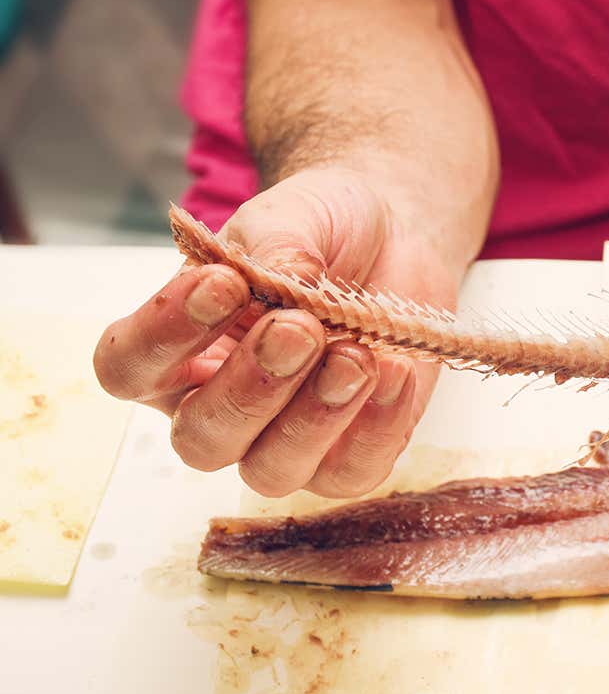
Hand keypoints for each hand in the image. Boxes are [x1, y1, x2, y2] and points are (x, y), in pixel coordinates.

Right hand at [94, 167, 459, 496]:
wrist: (396, 237)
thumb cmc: (320, 233)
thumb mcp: (291, 220)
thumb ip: (276, 248)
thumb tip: (288, 282)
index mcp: (173, 352)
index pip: (129, 368)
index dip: (165, 335)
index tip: (222, 284)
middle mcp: (217, 409)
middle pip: (201, 440)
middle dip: (251, 386)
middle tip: (298, 328)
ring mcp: (282, 444)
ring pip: (273, 471)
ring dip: (315, 415)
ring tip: (354, 355)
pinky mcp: (349, 456)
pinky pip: (353, 473)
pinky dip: (377, 427)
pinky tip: (395, 373)